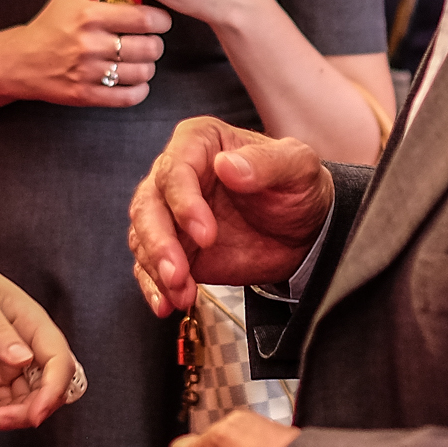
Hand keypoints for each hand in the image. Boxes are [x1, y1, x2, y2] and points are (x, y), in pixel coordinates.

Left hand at [0, 249, 84, 429]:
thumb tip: (24, 360)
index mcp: (34, 323)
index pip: (58, 360)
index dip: (53, 389)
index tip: (36, 413)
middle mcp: (30, 345)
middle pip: (49, 387)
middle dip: (31, 409)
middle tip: (0, 419)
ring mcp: (14, 362)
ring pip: (30, 399)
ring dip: (14, 417)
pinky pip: (9, 402)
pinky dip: (0, 416)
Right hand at [7, 0, 170, 107]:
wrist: (21, 58)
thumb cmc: (50, 22)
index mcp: (90, 15)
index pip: (145, 18)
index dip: (161, 20)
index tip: (161, 21)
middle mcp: (91, 44)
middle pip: (149, 47)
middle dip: (156, 44)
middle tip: (152, 41)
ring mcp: (88, 72)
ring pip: (142, 73)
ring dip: (148, 66)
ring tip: (142, 60)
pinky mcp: (85, 94)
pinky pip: (128, 97)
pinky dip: (139, 90)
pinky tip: (136, 81)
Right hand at [129, 116, 331, 316]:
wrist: (303, 231)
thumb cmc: (296, 187)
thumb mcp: (296, 166)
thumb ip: (265, 162)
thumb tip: (226, 165)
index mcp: (200, 143)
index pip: (175, 170)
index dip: (184, 203)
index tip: (206, 234)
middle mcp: (177, 175)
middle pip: (148, 204)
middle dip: (159, 241)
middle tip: (178, 272)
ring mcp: (171, 213)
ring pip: (143, 236)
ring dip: (157, 267)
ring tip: (181, 292)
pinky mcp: (173, 248)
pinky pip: (149, 265)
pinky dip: (154, 285)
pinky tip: (167, 303)